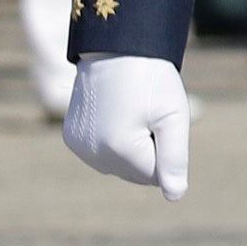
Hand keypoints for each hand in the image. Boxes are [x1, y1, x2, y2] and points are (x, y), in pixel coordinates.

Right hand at [64, 54, 193, 198]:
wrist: (115, 50)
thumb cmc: (151, 80)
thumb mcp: (173, 117)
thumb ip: (175, 159)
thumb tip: (175, 195)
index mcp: (120, 150)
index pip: (156, 176)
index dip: (166, 148)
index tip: (159, 119)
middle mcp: (94, 154)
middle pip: (136, 173)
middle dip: (149, 151)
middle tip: (146, 115)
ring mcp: (79, 147)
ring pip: (119, 166)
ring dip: (131, 148)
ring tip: (131, 113)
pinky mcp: (71, 138)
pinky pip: (102, 154)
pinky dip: (112, 142)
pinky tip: (114, 115)